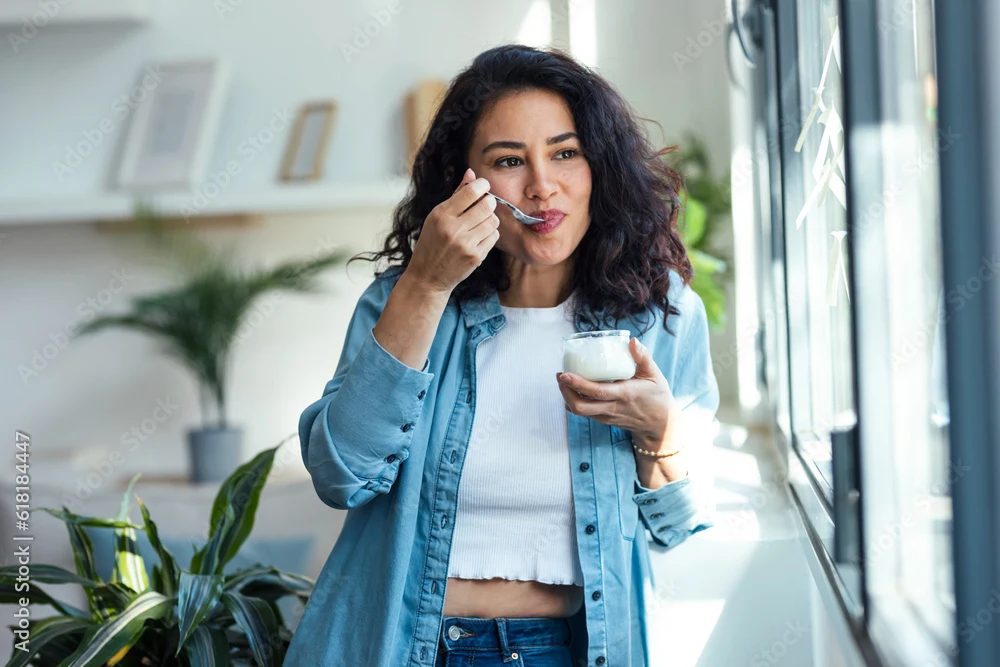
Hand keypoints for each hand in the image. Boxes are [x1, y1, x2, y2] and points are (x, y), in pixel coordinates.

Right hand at [405, 167, 500, 294]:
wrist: (428, 276)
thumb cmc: (431, 243)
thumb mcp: (437, 216)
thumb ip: (456, 195)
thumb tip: (472, 173)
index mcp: (441, 215)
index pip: (471, 191)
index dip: (482, 185)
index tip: (484, 186)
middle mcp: (453, 229)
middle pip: (487, 205)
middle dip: (489, 202)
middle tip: (485, 204)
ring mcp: (466, 244)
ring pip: (493, 221)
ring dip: (490, 219)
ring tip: (480, 222)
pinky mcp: (475, 257)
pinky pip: (493, 237)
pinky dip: (489, 234)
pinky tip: (479, 237)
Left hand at [556, 337, 680, 449]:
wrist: (660, 424)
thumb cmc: (657, 396)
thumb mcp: (654, 375)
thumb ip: (643, 357)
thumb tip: (632, 341)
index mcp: (625, 395)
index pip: (596, 392)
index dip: (578, 384)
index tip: (565, 374)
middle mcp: (613, 408)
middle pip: (580, 406)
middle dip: (565, 391)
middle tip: (561, 375)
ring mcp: (607, 416)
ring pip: (579, 411)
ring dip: (567, 396)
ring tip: (564, 379)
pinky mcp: (604, 420)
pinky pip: (584, 412)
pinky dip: (574, 401)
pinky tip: (573, 388)